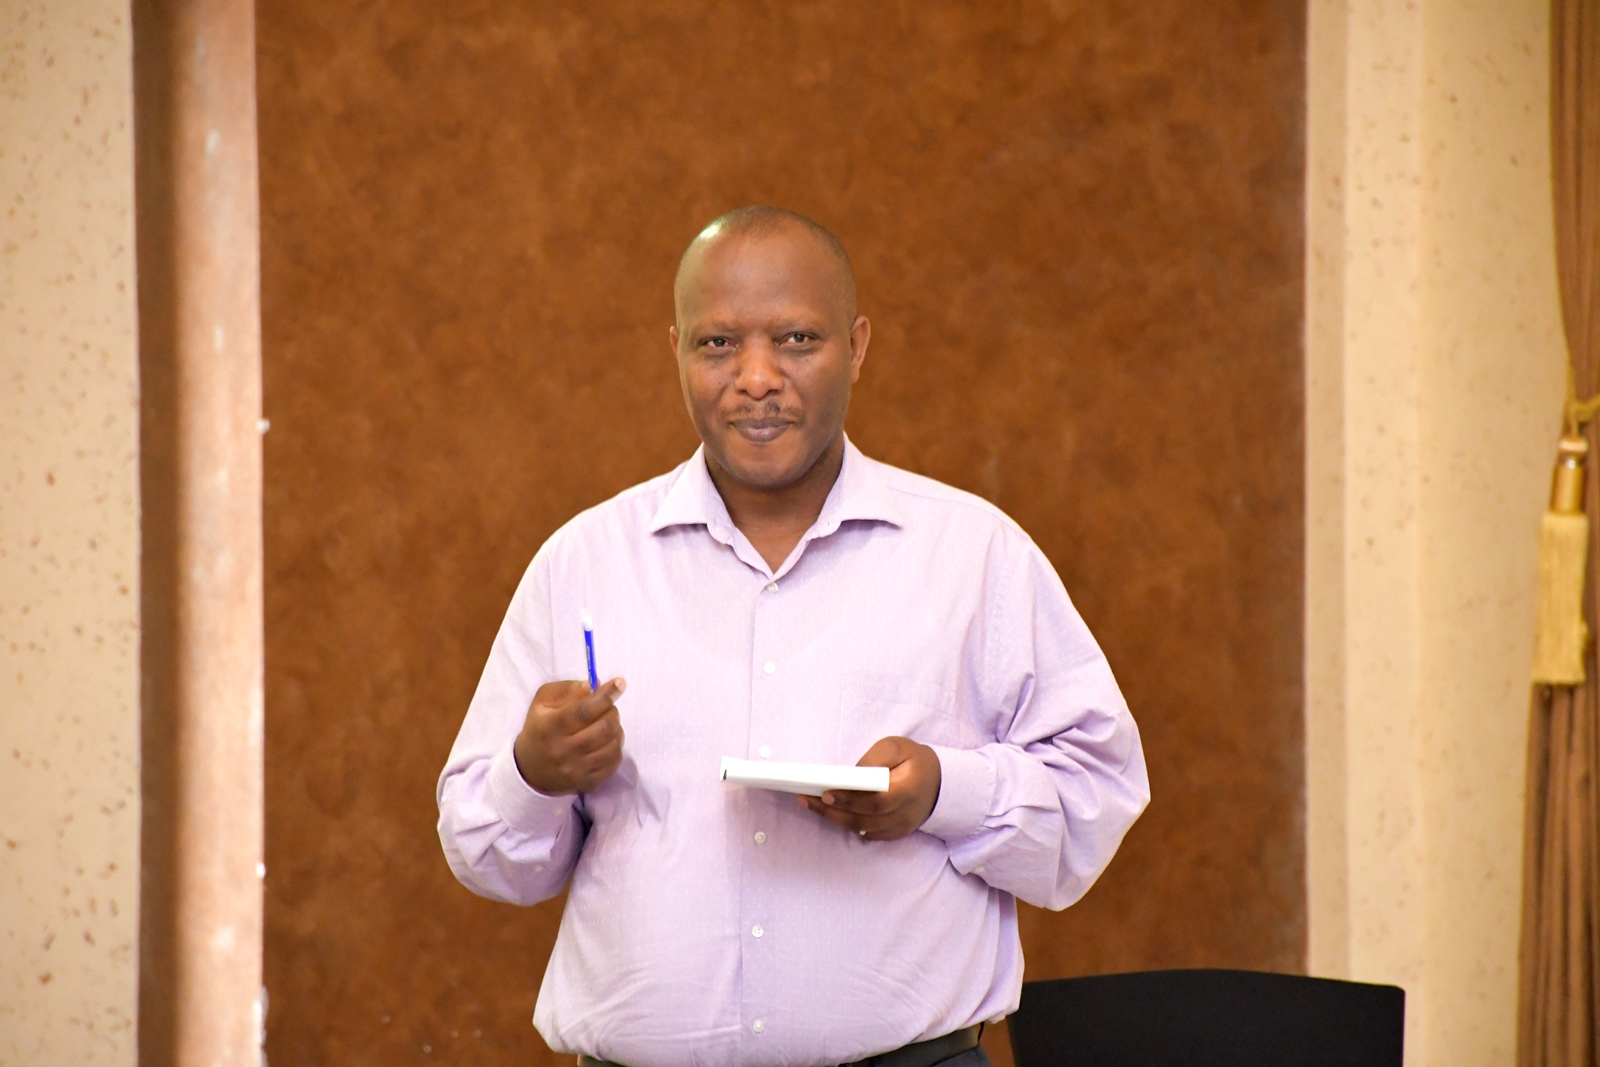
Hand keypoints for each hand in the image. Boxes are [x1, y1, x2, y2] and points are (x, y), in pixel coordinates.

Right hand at [512, 678, 626, 794]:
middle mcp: (564, 750)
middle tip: (608, 708)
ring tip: (608, 724)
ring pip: (613, 745)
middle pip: (604, 727)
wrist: (529, 770)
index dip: (606, 695)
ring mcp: (577, 770)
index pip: (584, 710)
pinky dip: (616, 748)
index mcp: (551, 727)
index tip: (620, 683)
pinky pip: (614, 762)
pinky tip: (608, 741)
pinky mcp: (587, 783)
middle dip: (612, 711)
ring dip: (617, 729)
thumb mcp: (543, 702)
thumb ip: (568, 690)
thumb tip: (595, 685)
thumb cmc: (540, 729)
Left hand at [798, 736, 941, 840]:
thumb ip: (875, 759)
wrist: (939, 783)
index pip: (875, 801)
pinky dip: (848, 824)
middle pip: (863, 819)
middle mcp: (905, 814)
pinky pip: (867, 833)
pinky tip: (830, 812)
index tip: (826, 792)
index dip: (849, 799)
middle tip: (807, 799)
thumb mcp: (897, 747)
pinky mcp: (895, 833)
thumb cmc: (914, 760)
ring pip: (862, 829)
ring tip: (812, 804)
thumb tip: (851, 775)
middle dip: (832, 810)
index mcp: (907, 790)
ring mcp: (900, 827)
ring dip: (835, 818)